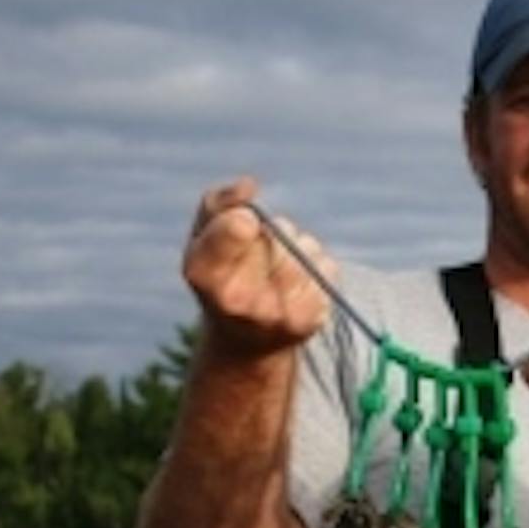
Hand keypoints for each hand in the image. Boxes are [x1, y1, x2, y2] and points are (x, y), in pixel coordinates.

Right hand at [184, 176, 335, 359]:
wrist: (246, 341)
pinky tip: (295, 285)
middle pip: (277, 232)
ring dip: (294, 246)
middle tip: (256, 255)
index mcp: (203, 275)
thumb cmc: (222, 275)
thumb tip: (250, 186)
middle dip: (270, 232)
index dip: (246, 217)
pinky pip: (325, 265)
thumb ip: (219, 202)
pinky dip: (314, 265)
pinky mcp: (312, 319)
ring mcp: (279, 315)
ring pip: (303, 247)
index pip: (239, 228)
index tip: (246, 222)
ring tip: (275, 268)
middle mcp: (240, 302)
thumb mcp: (205, 236)